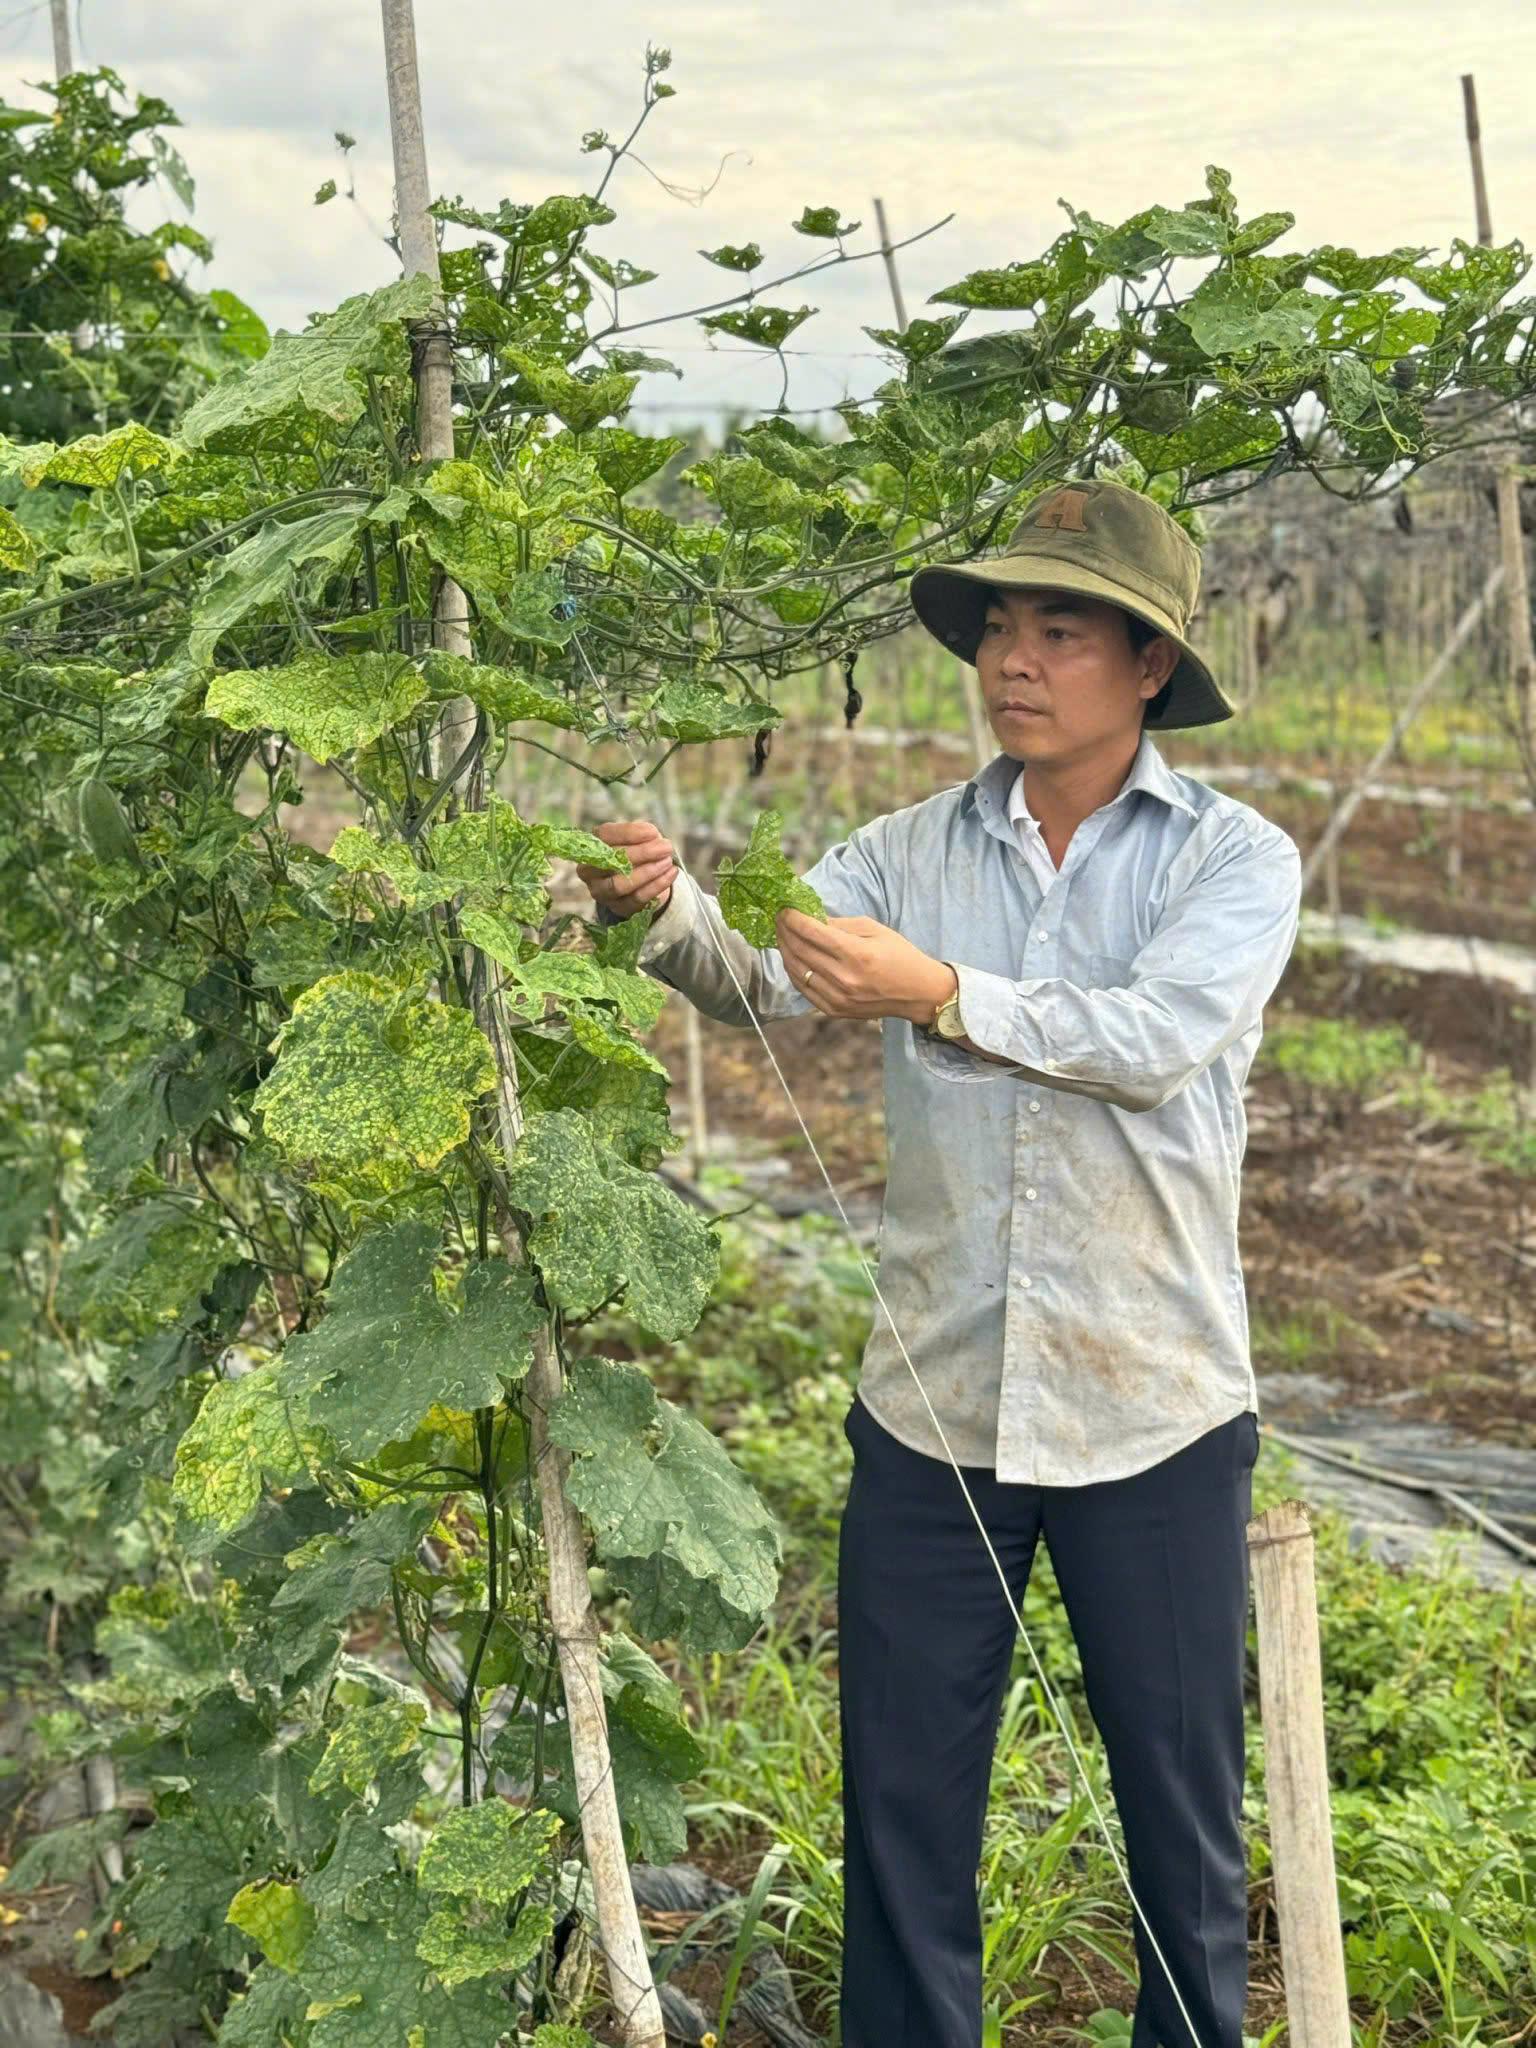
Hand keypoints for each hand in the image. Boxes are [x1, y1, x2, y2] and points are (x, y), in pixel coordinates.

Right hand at [575, 820, 679, 918]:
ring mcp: (601, 891)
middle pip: (611, 861)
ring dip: (648, 872)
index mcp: (592, 846)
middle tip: (666, 847)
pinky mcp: (617, 907)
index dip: (629, 833)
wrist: (642, 882)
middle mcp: (589, 870)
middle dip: (643, 853)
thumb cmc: (637, 854)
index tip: (653, 832)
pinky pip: (636, 898)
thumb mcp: (638, 839)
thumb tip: (652, 836)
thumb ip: (642, 835)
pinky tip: (671, 874)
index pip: (605, 835)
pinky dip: (657, 885)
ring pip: (620, 884)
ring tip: (668, 862)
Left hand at [774, 907, 957, 1025]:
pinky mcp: (834, 1010)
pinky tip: (791, 958)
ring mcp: (837, 997)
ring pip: (796, 970)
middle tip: (778, 918)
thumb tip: (810, 917)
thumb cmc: (900, 956)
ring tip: (781, 935)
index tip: (784, 908)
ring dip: (784, 950)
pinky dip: (793, 971)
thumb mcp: (875, 929)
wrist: (918, 993)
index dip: (792, 918)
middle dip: (784, 930)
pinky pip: (803, 989)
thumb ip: (840, 924)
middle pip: (799, 950)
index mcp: (856, 954)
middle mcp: (844, 978)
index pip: (811, 932)